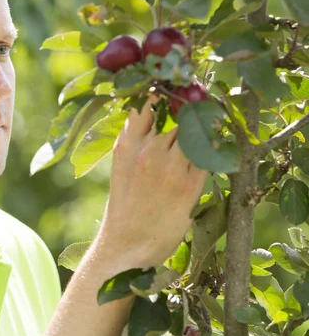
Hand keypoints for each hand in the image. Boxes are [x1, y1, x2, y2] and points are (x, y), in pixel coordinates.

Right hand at [100, 97, 207, 268]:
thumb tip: (158, 110)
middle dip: (190, 107)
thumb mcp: (121, 164)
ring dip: (204, 127)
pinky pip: (208, 156)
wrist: (126, 244)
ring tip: (206, 129)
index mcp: (128, 144)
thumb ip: (136, 137)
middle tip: (199, 106)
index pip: (147, 102)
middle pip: (178, 111)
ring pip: (196, 130)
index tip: (175, 91)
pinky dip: (212, 150)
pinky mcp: (189, 185)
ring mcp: (170, 167)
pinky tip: (211, 150)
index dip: (165, 92)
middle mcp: (149, 150)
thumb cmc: (124, 204)